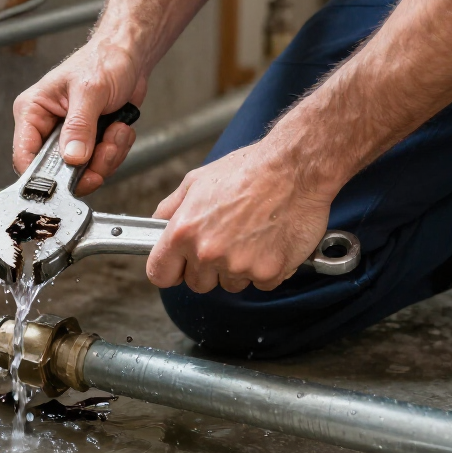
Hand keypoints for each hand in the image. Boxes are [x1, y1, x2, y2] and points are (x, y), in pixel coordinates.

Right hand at [12, 38, 146, 194]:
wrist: (130, 57)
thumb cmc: (104, 60)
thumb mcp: (90, 91)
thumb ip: (79, 126)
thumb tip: (72, 157)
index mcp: (34, 110)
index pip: (24, 154)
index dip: (44, 174)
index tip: (69, 178)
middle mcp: (48, 126)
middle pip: (58, 169)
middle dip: (89, 163)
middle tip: (106, 146)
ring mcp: (69, 136)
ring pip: (83, 170)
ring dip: (107, 155)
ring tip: (116, 129)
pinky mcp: (89, 142)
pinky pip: (101, 163)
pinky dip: (116, 150)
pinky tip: (120, 127)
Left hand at [147, 134, 332, 292]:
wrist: (294, 167)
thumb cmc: (248, 169)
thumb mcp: (197, 180)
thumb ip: (171, 208)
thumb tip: (158, 225)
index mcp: (184, 231)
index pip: (160, 274)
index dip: (171, 270)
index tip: (179, 265)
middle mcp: (208, 252)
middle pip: (197, 284)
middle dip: (208, 268)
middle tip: (226, 238)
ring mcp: (238, 265)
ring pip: (230, 285)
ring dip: (238, 268)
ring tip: (251, 234)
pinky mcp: (269, 272)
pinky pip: (260, 284)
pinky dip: (266, 268)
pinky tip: (270, 241)